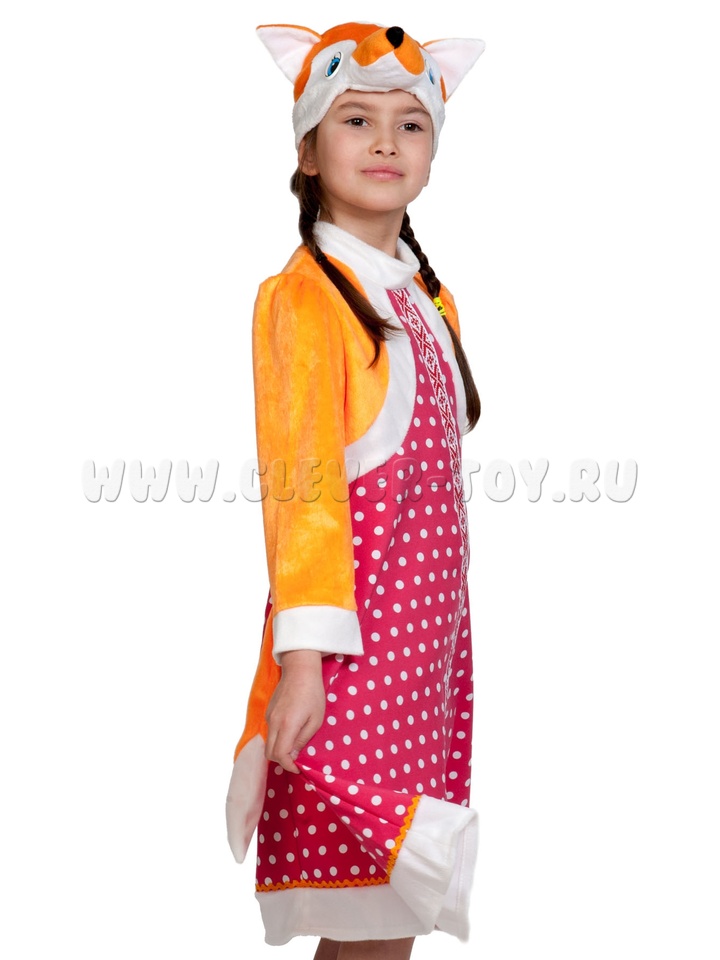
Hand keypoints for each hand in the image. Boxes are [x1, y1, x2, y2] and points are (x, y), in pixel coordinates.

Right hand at [265, 649, 324, 773]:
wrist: (300, 669)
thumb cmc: (313, 693)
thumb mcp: (315, 720)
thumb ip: (302, 740)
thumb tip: (293, 757)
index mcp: (287, 725)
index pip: (280, 755)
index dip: (288, 766)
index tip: (298, 768)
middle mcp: (273, 723)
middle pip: (269, 753)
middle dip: (282, 761)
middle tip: (296, 761)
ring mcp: (268, 716)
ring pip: (268, 743)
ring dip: (279, 750)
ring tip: (295, 747)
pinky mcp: (268, 711)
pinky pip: (270, 732)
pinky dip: (277, 739)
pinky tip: (290, 734)